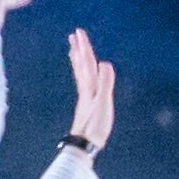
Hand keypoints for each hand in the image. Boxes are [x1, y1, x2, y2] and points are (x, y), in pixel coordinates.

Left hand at [60, 27, 117, 157]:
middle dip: (80, 49)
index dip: (84, 47)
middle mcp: (85, 89)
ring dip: (78, 60)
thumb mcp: (103, 104)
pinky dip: (82, 74)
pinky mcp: (87, 104)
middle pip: (82, 65)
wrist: (84, 145)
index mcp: (90, 87)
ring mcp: (85, 96)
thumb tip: (105, 63)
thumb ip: (105, 84)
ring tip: (73, 49)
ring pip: (80, 73)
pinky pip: (83, 83)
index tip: (79, 33)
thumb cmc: (95, 127)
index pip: (87, 63)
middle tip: (75, 34)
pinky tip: (83, 75)